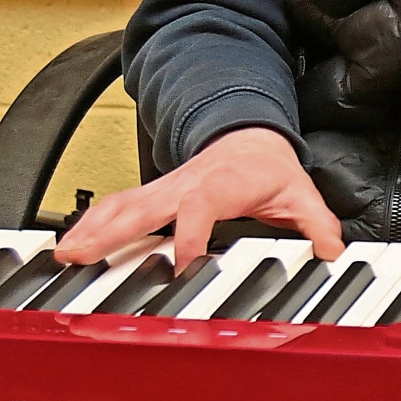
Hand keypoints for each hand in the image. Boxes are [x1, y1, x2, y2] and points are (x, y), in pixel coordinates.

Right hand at [54, 127, 343, 271]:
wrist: (251, 137)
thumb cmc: (270, 170)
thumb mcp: (302, 195)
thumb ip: (318, 225)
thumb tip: (333, 253)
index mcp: (224, 183)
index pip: (201, 206)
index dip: (190, 234)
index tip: (181, 264)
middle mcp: (188, 184)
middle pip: (146, 205)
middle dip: (115, 231)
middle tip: (85, 256)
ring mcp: (166, 189)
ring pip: (124, 205)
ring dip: (94, 228)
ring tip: (67, 255)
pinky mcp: (153, 195)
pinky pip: (118, 205)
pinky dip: (93, 222)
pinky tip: (72, 242)